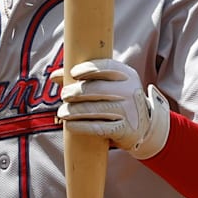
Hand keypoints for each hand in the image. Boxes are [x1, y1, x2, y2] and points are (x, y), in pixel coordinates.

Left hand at [52, 58, 170, 159]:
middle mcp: (130, 91)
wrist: (143, 126)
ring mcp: (128, 111)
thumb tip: (54, 75)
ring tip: (62, 112)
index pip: (107, 67)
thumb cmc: (119, 100)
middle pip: (97, 89)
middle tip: (64, 95)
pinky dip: (80, 126)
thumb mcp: (110, 85)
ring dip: (73, 111)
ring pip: (95, 109)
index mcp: (128, 75)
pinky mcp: (124, 130)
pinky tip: (70, 125)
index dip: (88, 69)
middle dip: (76, 92)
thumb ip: (85, 78)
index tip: (73, 73)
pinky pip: (98, 127)